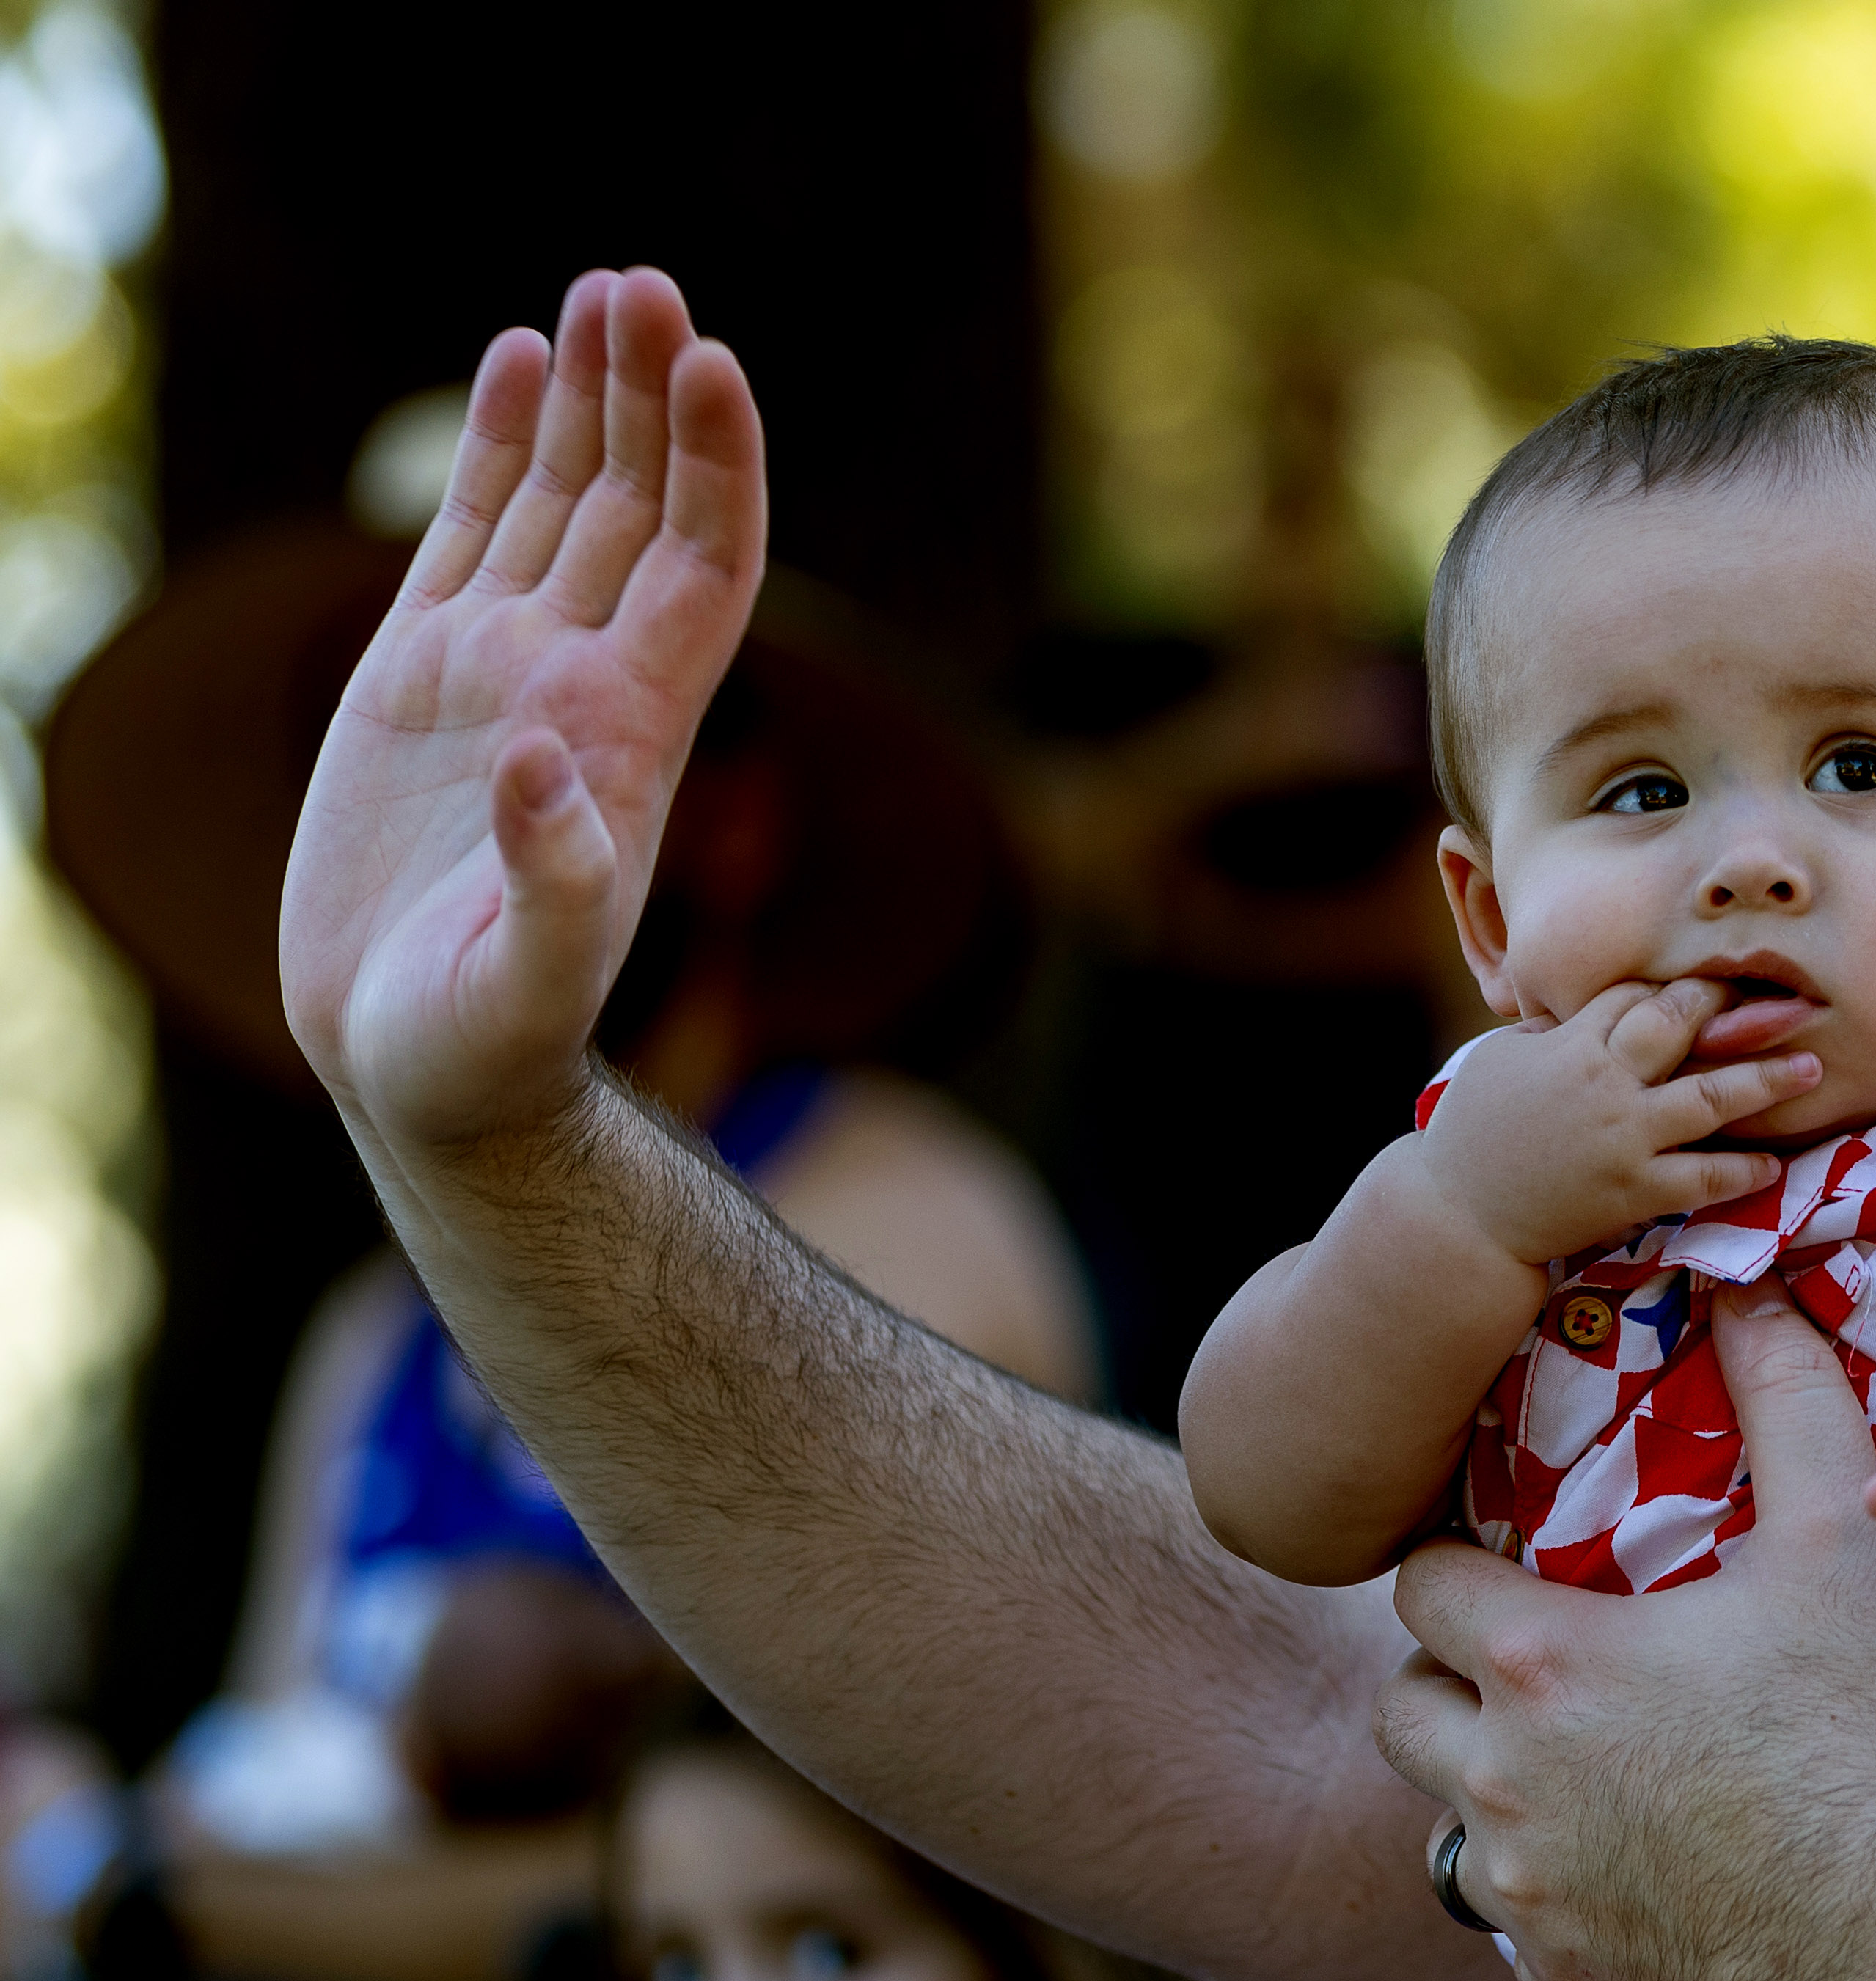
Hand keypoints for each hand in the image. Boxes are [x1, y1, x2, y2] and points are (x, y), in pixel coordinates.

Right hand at [280, 267, 766, 1151]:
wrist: (418, 1066)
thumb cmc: (487, 1046)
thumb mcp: (527, 983)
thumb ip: (556, 885)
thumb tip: (544, 759)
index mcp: (636, 734)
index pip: (709, 567)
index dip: (720, 468)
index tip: (716, 365)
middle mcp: (585, 680)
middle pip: (645, 507)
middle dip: (652, 398)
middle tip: (645, 284)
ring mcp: (505, 666)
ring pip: (567, 499)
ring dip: (589, 400)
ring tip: (602, 291)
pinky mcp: (420, 673)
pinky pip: (473, 530)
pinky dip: (495, 443)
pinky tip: (515, 357)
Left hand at [1375, 1286, 1875, 1980]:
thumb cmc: (1864, 1737)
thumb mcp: (1844, 1546)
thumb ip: (1790, 1403)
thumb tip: (1752, 1292)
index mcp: (1541, 1663)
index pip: (1420, 1585)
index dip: (1461, 1568)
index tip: (1515, 1572)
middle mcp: (1497, 1779)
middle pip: (1401, 1705)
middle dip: (1452, 1682)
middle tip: (1540, 1674)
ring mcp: (1518, 1890)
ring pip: (1442, 1822)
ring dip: (1488, 1789)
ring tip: (1580, 1770)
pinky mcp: (1554, 1975)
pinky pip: (1508, 1922)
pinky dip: (1548, 1892)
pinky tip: (1630, 1870)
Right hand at [1419, 978, 1820, 1263]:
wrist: (1461, 1216)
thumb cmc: (1473, 1132)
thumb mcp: (1502, 1058)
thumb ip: (1552, 1029)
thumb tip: (1588, 1002)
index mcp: (1570, 1043)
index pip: (1634, 995)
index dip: (1677, 982)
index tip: (1719, 972)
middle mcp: (1605, 1083)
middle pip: (1679, 1026)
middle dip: (1728, 1005)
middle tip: (1781, 995)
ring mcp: (1624, 1139)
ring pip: (1709, 1098)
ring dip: (1767, 1081)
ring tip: (1812, 1067)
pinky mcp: (1634, 1191)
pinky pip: (1702, 1178)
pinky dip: (1741, 1171)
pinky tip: (1773, 1166)